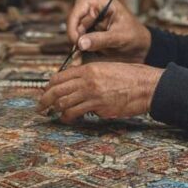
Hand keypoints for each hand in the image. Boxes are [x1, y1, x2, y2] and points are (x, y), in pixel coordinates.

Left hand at [36, 63, 163, 123]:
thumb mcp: (107, 68)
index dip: (49, 86)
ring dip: (56, 111)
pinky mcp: (99, 108)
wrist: (147, 86)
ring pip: (63, 104)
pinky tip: (69, 119)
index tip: (46, 92)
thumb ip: (90, 75)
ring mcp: (93, 95)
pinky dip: (69, 117)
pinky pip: (77, 113)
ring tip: (54, 114)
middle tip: (40, 107)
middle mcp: (88, 81)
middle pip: (57, 91)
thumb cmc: (131, 77)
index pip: (60, 77)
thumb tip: (75, 84)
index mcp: (89, 69)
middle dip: (45, 100)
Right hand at [67, 0, 151, 63]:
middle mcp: (94, 12)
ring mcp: (91, 24)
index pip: (81, 5)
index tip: (75, 36)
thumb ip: (101, 39)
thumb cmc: (135, 36)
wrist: (141, 49)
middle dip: (74, 33)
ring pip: (74, 31)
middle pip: (74, 19)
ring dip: (75, 43)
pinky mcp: (89, 36)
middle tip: (78, 47)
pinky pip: (78, 41)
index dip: (74, 18)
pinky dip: (77, 50)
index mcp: (103, 4)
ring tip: (80, 55)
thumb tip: (80, 43)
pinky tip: (79, 59)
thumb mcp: (120, 37)